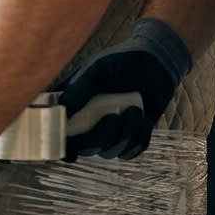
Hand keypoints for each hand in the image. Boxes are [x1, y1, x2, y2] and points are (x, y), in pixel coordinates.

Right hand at [58, 17, 190, 159]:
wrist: (155, 62)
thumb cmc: (120, 62)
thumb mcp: (95, 70)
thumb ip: (77, 90)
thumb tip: (61, 110)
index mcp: (71, 109)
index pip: (60, 136)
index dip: (62, 147)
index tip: (70, 151)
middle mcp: (87, 125)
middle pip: (85, 149)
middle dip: (99, 138)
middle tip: (113, 116)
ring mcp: (109, 132)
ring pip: (109, 152)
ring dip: (124, 134)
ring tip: (134, 109)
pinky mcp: (131, 137)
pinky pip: (131, 152)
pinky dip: (138, 139)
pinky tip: (143, 120)